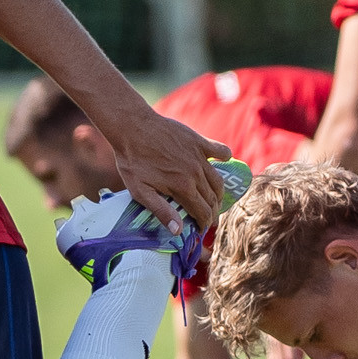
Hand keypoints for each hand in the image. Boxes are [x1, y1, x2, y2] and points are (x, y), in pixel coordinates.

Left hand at [98, 103, 231, 230]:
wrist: (132, 128)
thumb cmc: (132, 161)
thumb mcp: (140, 191)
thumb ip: (161, 211)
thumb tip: (178, 230)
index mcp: (183, 187)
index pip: (203, 212)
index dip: (205, 223)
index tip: (202, 229)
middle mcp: (196, 173)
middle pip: (213, 199)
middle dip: (212, 212)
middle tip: (208, 218)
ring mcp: (199, 156)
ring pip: (218, 180)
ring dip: (219, 193)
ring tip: (214, 199)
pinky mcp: (199, 141)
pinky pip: (221, 151)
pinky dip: (225, 158)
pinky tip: (223, 163)